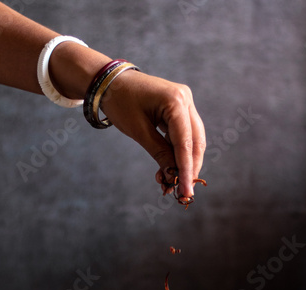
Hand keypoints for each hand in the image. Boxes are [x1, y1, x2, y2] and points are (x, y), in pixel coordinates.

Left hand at [100, 70, 205, 200]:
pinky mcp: (180, 109)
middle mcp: (185, 99)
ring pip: (192, 140)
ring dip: (182, 163)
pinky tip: (168, 169)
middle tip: (182, 192)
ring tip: (170, 184)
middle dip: (189, 168)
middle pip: (195, 142)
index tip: (186, 191)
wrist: (109, 81)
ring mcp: (185, 102)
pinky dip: (176, 153)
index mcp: (175, 101)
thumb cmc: (120, 102)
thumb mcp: (138, 131)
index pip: (185, 142)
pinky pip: (183, 135)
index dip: (186, 169)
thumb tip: (174, 176)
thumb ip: (159, 153)